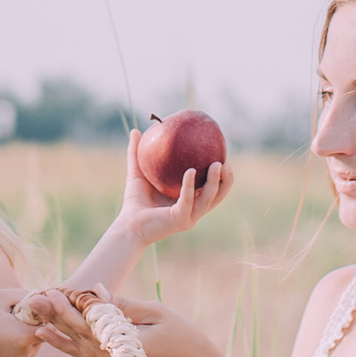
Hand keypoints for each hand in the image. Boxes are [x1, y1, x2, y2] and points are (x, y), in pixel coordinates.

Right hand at [0, 289, 39, 356]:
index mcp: (24, 337)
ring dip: (23, 346)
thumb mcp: (2, 297)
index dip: (37, 321)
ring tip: (4, 338)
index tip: (24, 317)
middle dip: (30, 333)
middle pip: (38, 343)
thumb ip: (28, 295)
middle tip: (11, 326)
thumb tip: (45, 298)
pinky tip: (0, 350)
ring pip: (30, 355)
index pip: (46, 328)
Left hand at [23, 285, 218, 356]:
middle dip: (54, 315)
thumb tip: (95, 291)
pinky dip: (64, 343)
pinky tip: (47, 333)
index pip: (90, 326)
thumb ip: (124, 306)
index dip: (69, 308)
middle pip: (78, 337)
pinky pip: (83, 356)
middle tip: (34, 298)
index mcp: (126, 348)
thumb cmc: (185, 340)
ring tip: (34, 310)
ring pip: (77, 347)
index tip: (53, 291)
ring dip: (56, 327)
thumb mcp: (157, 315)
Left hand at [115, 129, 234, 248]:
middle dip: (227, 180)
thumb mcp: (138, 173)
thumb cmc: (135, 202)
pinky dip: (190, 186)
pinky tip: (191, 171)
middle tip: (227, 162)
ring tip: (217, 164)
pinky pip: (188, 201)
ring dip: (215, 182)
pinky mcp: (179, 220)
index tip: (224, 156)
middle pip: (218, 196)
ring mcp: (188, 217)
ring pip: (208, 199)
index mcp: (190, 201)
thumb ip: (137, 154)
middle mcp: (193, 210)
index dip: (222, 176)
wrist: (127, 226)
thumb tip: (136, 130)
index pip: (212, 188)